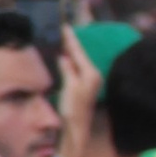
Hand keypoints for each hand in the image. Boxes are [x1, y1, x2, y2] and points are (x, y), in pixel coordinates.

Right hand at [53, 32, 98, 156]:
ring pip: (78, 61)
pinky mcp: (83, 87)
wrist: (76, 129)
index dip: (71, 39)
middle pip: (80, 55)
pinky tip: (64, 57)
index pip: (79, 52)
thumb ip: (68, 70)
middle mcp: (93, 76)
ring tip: (62, 39)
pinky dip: (70, 61)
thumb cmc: (73, 110)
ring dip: (71, 51)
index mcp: (91, 74)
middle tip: (63, 29)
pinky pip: (76, 68)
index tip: (66, 26)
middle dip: (72, 43)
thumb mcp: (69, 87)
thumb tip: (65, 57)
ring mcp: (89, 82)